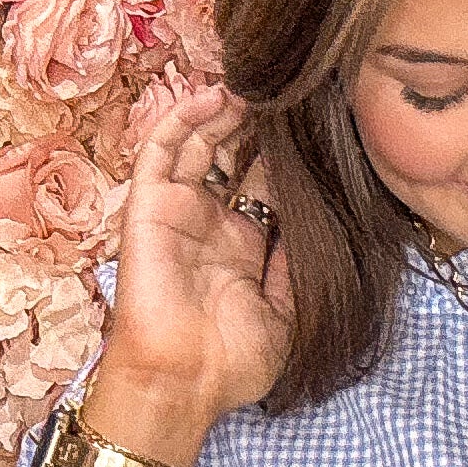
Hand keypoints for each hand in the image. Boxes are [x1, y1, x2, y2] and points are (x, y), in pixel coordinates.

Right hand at [100, 82, 294, 436]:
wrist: (183, 381)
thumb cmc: (232, 362)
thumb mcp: (286, 314)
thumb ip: (297, 266)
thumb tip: (318, 225)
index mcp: (241, 248)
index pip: (263, 186)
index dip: (282, 157)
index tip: (312, 128)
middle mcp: (209, 224)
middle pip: (231, 157)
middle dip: (254, 126)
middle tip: (283, 96)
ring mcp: (178, 212)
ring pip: (197, 144)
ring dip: (221, 112)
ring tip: (252, 85)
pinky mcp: (149, 205)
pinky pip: (161, 150)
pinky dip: (183, 118)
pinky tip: (213, 96)